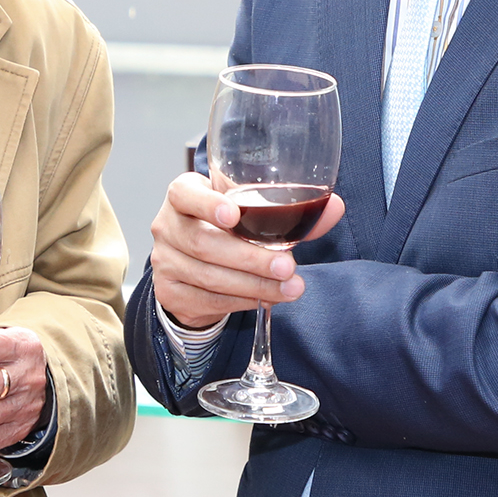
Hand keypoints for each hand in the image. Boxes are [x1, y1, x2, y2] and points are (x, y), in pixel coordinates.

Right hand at [149, 172, 344, 330]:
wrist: (193, 266)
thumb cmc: (224, 228)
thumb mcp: (247, 211)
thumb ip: (287, 209)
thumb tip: (332, 206)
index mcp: (183, 195)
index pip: (185, 195)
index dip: (208, 204)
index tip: (234, 215)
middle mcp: (167, 226)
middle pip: (204, 243)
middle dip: (250, 257)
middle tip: (286, 266)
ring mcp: (164, 261)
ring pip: (208, 276)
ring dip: (253, 285)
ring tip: (289, 288)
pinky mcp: (170, 293)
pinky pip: (208, 299)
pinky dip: (242, 300)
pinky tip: (266, 299)